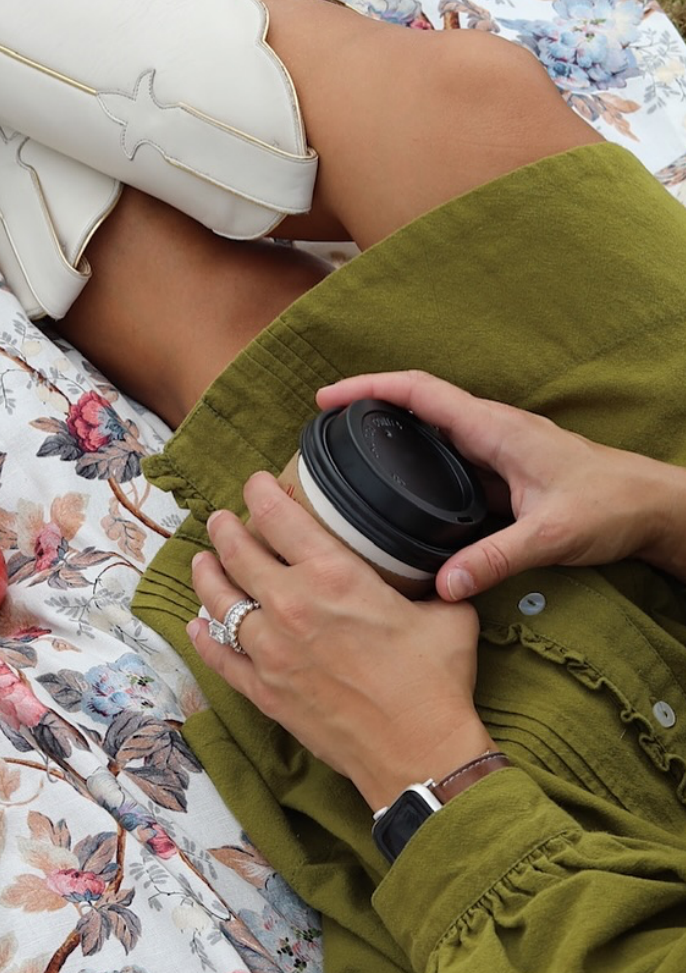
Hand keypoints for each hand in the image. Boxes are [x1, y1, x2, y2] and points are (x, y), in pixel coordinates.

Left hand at [189, 471, 489, 810]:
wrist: (420, 754)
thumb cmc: (435, 684)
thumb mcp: (444, 614)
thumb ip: (427, 585)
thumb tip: (436, 574)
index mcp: (333, 575)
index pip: (279, 515)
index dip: (260, 492)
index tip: (256, 484)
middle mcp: (292, 605)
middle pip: (237, 552)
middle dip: (225, 529)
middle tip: (222, 520)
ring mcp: (271, 650)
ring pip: (218, 601)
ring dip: (206, 576)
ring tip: (203, 562)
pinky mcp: (265, 691)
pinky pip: (220, 657)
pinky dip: (203, 638)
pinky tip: (195, 625)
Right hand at [316, 370, 685, 598]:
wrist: (653, 507)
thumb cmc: (611, 505)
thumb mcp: (551, 536)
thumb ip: (496, 559)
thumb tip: (444, 586)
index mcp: (492, 428)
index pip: (417, 392)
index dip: (368, 388)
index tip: (326, 399)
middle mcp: (489, 430)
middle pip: (415, 405)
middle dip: (366, 407)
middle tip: (321, 428)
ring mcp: (495, 450)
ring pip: (431, 433)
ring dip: (391, 435)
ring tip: (346, 456)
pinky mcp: (502, 473)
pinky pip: (448, 461)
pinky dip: (417, 467)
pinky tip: (400, 493)